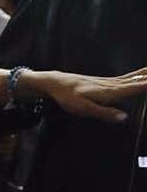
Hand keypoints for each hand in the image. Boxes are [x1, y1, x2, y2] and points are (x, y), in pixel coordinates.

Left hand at [25, 68, 146, 122]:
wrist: (55, 82)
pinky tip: (139, 76)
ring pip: (132, 78)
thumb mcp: (83, 108)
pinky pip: (125, 78)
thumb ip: (104, 113)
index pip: (132, 88)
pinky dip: (136, 76)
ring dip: (145, 74)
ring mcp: (108, 82)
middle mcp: (110, 85)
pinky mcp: (104, 82)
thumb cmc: (67, 96)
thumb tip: (124, 117)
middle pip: (135, 80)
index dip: (145, 85)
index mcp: (108, 91)